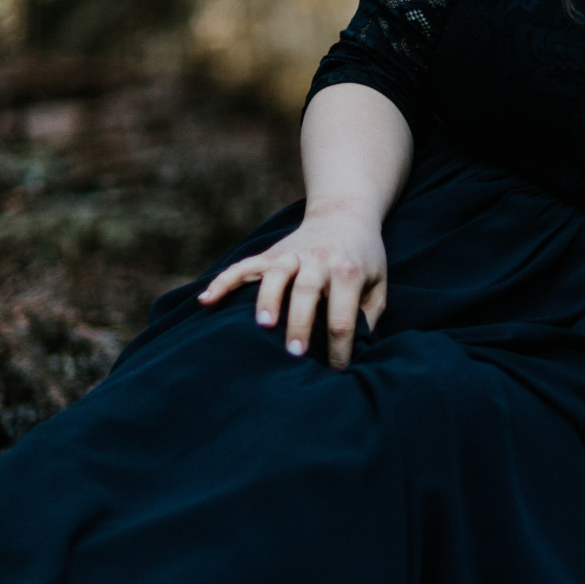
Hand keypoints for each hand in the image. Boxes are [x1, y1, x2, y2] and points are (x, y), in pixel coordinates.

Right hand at [197, 196, 387, 369]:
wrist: (344, 213)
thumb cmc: (363, 258)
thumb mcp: (378, 283)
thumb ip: (368, 315)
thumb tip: (359, 350)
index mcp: (348, 271)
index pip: (343, 315)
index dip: (339, 347)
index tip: (336, 370)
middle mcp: (319, 260)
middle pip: (307, 292)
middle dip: (301, 323)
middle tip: (295, 354)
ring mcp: (292, 254)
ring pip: (276, 274)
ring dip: (268, 298)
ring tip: (263, 325)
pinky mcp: (271, 252)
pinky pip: (244, 266)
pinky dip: (224, 281)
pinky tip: (206, 301)